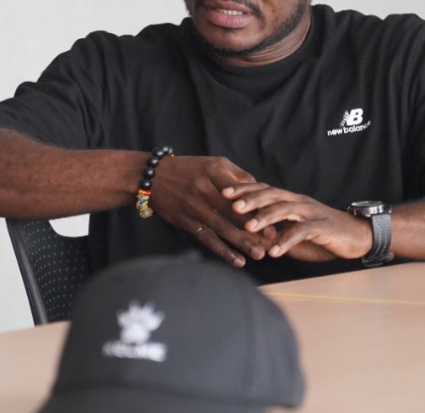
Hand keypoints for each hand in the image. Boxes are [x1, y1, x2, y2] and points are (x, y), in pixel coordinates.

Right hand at [150, 156, 275, 266]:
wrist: (150, 177)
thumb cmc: (187, 169)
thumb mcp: (211, 163)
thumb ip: (237, 175)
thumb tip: (261, 189)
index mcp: (213, 171)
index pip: (240, 189)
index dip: (256, 203)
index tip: (274, 215)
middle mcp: (203, 189)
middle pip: (233, 211)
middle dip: (254, 226)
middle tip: (272, 239)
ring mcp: (194, 207)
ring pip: (222, 228)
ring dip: (241, 243)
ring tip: (259, 254)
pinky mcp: (186, 222)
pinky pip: (207, 239)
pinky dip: (223, 251)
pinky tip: (237, 261)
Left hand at [222, 183, 373, 261]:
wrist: (358, 236)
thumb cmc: (324, 236)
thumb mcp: (294, 236)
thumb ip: (275, 235)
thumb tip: (253, 240)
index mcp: (291, 200)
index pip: (264, 190)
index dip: (244, 190)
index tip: (223, 192)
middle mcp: (299, 202)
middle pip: (271, 195)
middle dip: (250, 199)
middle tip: (230, 204)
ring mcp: (311, 212)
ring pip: (285, 209)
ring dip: (265, 218)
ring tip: (248, 227)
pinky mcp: (323, 227)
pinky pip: (302, 232)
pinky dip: (286, 241)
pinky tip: (274, 251)